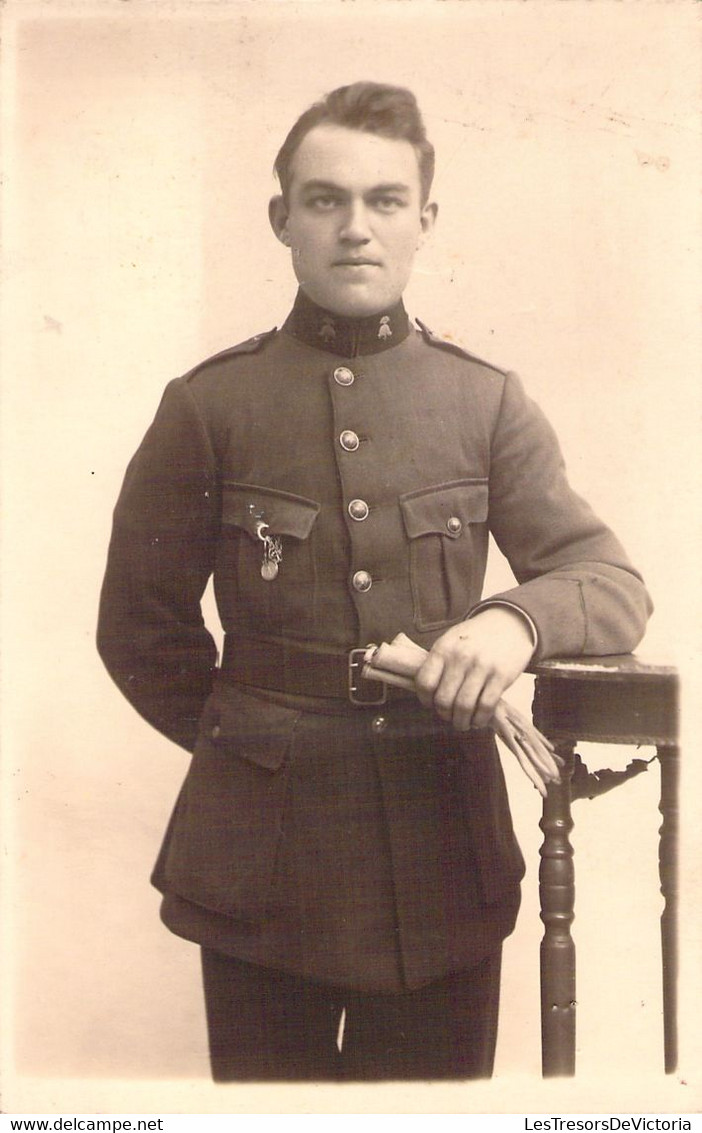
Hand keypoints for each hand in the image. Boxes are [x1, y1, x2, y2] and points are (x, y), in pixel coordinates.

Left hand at [414, 606, 534, 730]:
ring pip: (464, 706)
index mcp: (443, 649)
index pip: (425, 682)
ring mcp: (481, 667)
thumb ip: (439, 662)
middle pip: (443, 699)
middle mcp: (460, 658)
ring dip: (461, 722)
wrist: (509, 623)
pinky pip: (486, 706)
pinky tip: (478, 720)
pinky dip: (480, 719)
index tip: (431, 704)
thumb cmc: (476, 636)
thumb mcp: (452, 640)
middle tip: (448, 716)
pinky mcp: (501, 676)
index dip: (425, 700)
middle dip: (444, 714)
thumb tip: (427, 693)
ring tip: (462, 723)